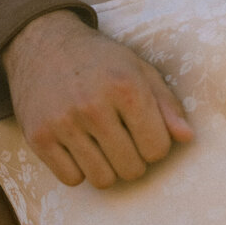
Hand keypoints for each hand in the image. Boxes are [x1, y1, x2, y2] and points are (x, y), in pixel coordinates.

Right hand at [4, 10, 193, 188]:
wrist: (42, 44)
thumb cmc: (100, 60)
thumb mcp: (140, 70)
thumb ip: (167, 105)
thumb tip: (187, 138)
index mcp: (125, 87)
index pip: (158, 149)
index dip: (155, 144)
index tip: (144, 130)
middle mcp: (93, 106)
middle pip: (132, 169)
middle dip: (133, 159)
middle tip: (123, 139)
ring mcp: (62, 123)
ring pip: (103, 180)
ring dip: (107, 168)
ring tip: (102, 144)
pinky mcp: (38, 137)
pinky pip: (72, 180)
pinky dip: (79, 170)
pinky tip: (78, 146)